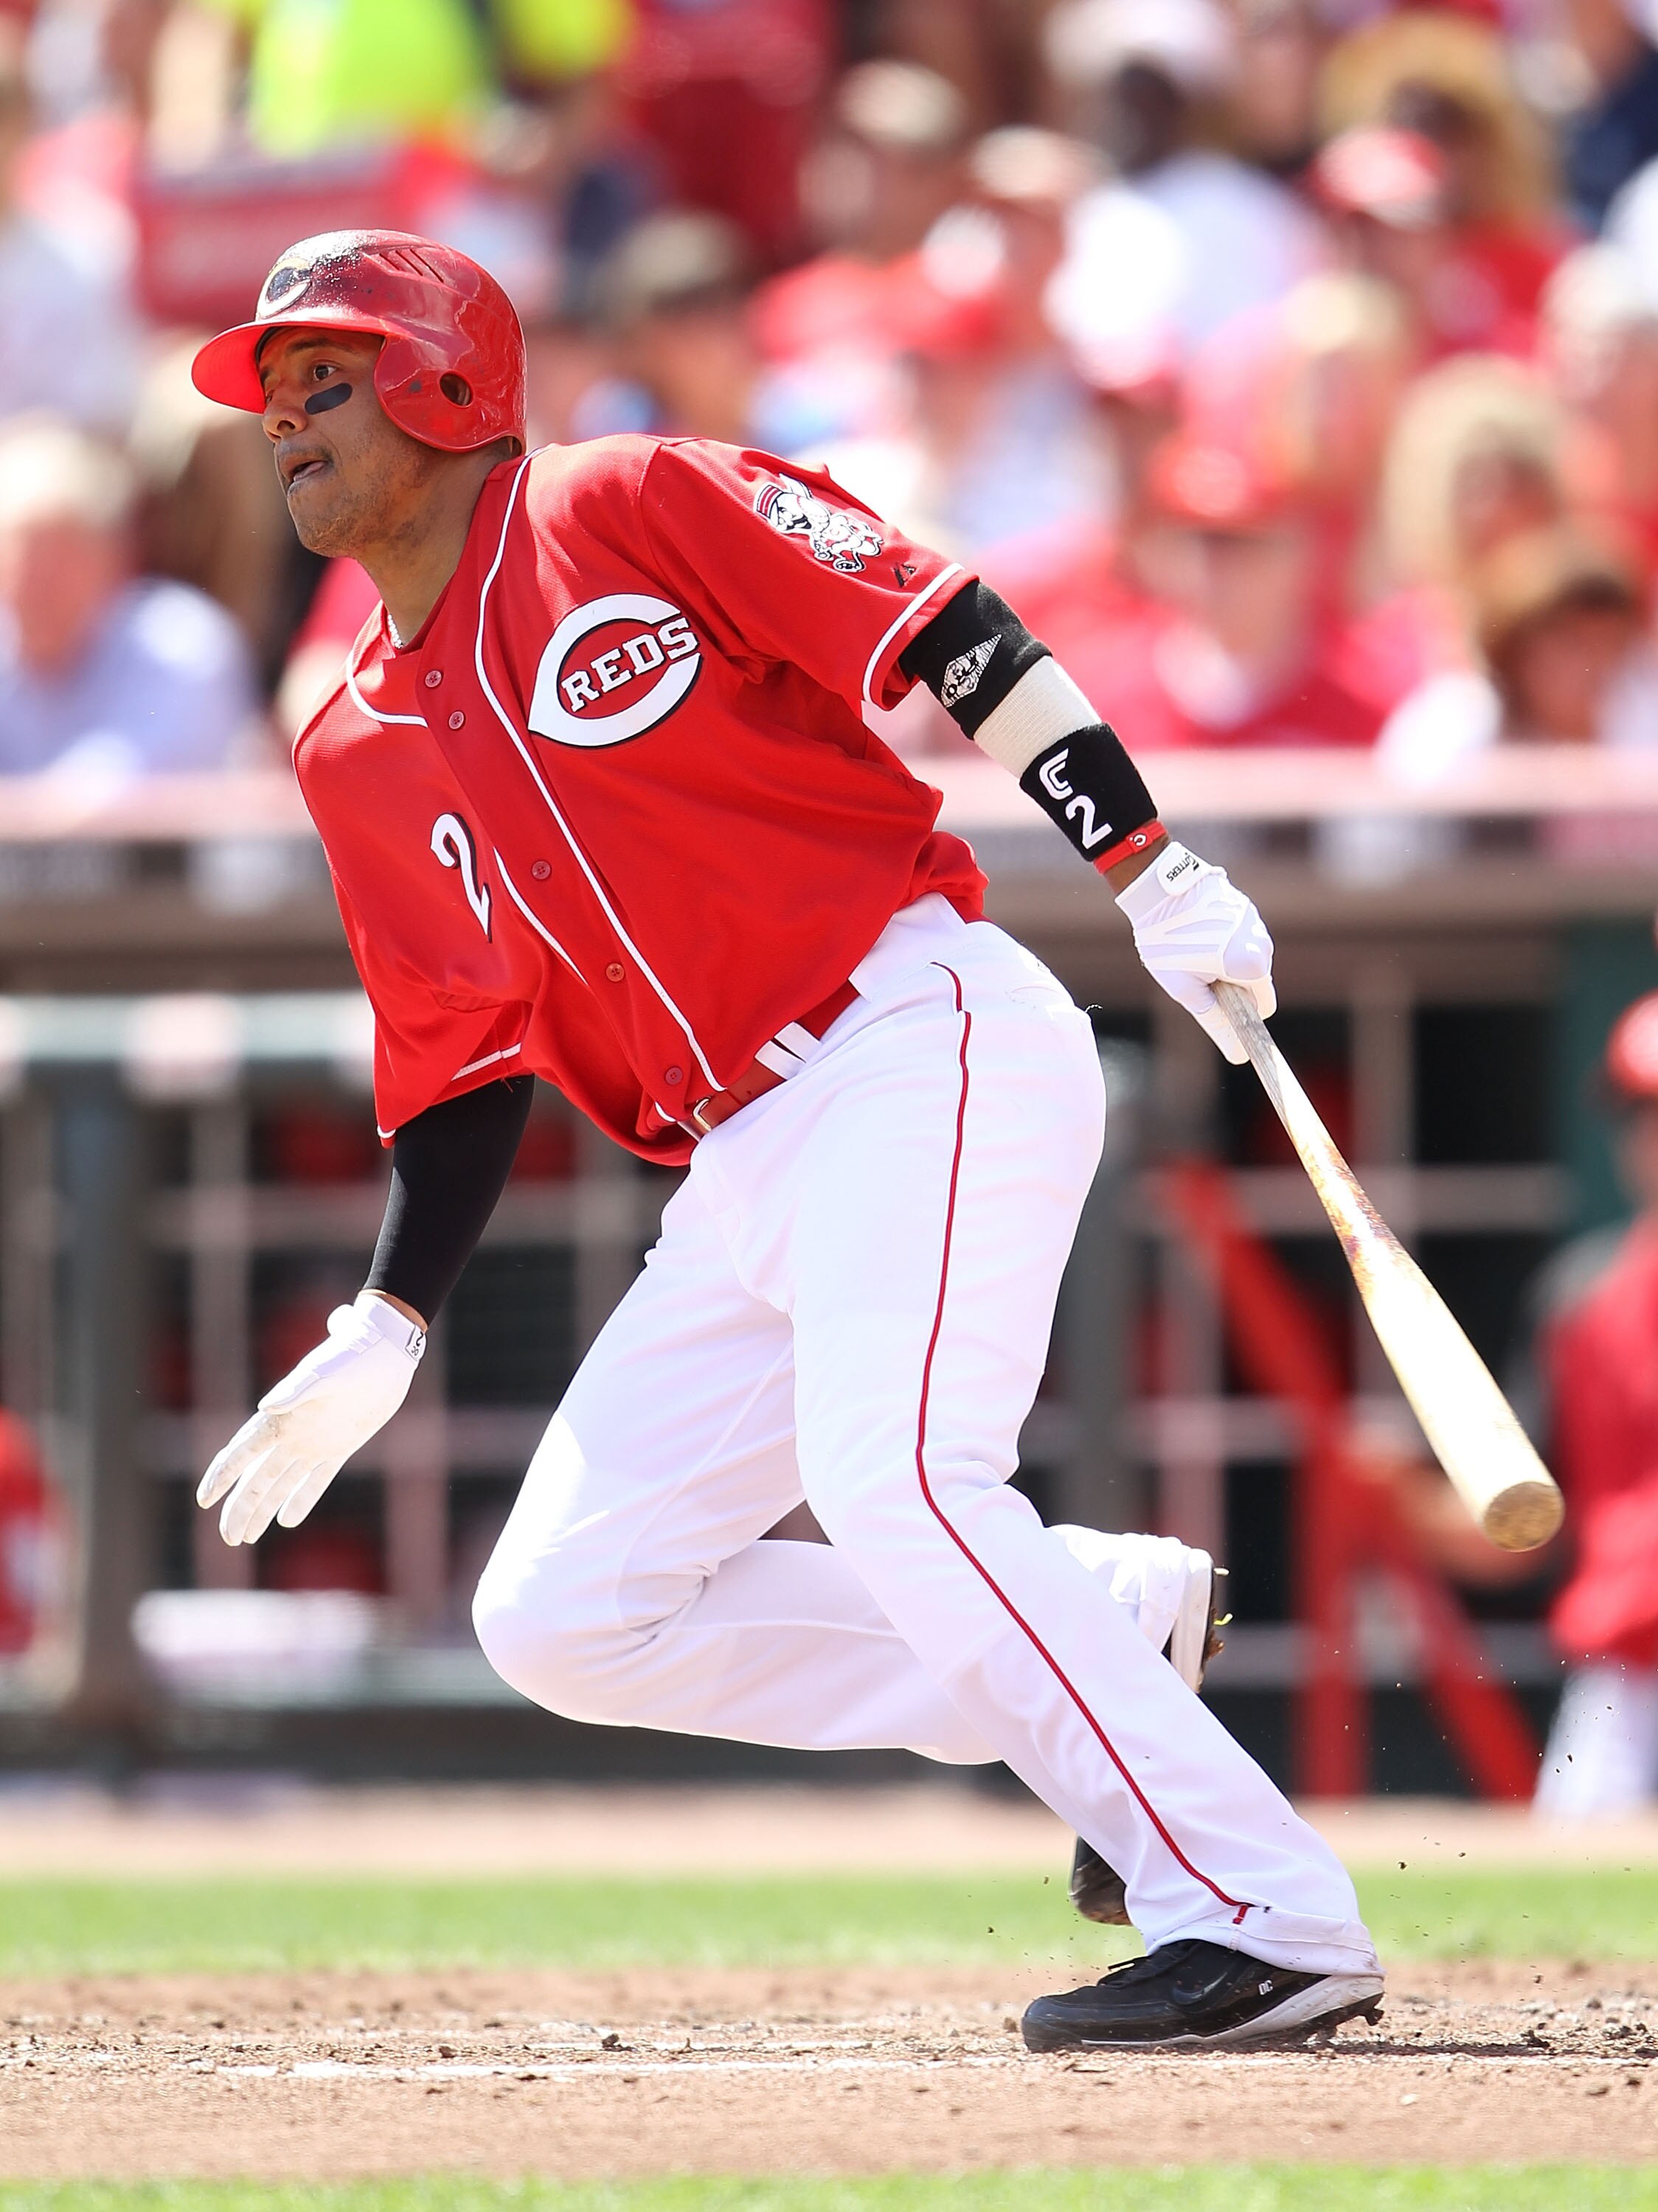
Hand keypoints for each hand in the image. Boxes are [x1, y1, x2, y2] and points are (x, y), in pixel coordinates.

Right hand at [196, 1292, 425, 1545]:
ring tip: (246, 1538)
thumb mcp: (326, 1371)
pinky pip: (316, 1480)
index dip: (223, 1475)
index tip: (204, 1499)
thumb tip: (267, 1407)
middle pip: (257, 1477)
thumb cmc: (353, 1352)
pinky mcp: (340, 1447)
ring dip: (263, 1509)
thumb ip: (298, 1390)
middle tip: (230, 1538)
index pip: (242, 1451)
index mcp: (281, 1415)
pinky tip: (286, 1521)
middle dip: (240, 1507)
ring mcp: (314, 1441)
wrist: (386, 1350)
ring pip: (281, 1483)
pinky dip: (301, 1499)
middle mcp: (292, 1432)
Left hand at [1114, 840, 1274, 1064]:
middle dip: (1233, 986)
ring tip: (1194, 951)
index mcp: (1252, 965)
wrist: (1159, 888)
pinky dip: (1226, 942)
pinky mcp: (1246, 908)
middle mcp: (1262, 942)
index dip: (1243, 1014)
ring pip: (1249, 958)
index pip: (1264, 1006)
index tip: (1224, 1013)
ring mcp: (1256, 922)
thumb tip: (1237, 1054)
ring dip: (1228, 962)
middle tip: (1197, 976)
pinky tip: (1199, 932)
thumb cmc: (1167, 941)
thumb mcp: (1185, 988)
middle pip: (1256, 982)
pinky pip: (1242, 937)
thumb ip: (1214, 1020)